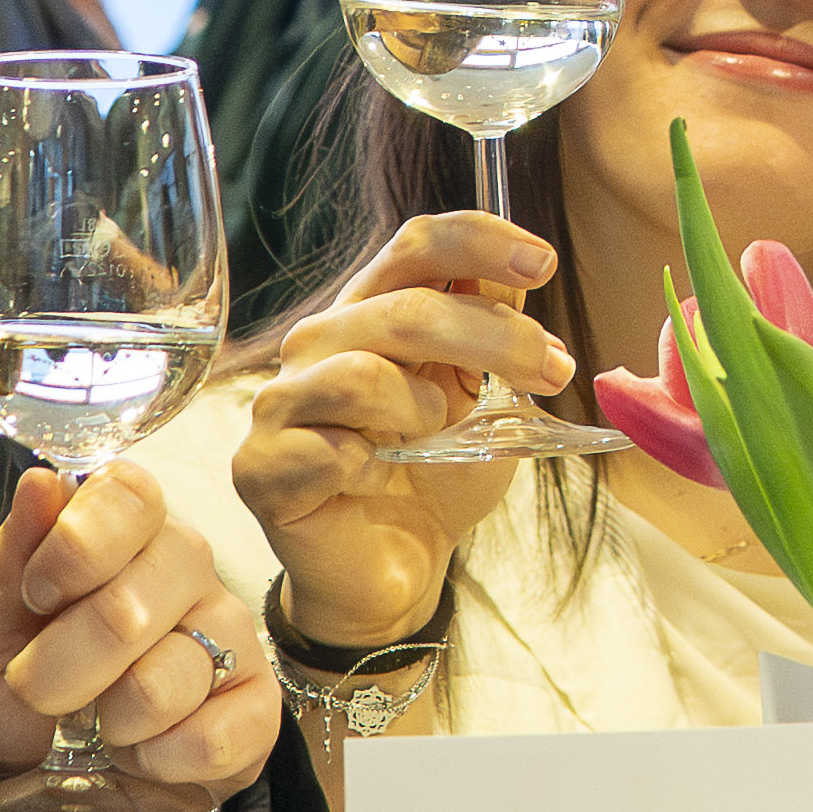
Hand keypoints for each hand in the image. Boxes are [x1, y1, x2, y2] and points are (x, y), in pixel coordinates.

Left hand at [0, 460, 278, 797]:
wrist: (22, 764)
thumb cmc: (5, 674)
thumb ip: (10, 553)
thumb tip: (43, 482)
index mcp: (125, 530)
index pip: (131, 496)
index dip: (78, 547)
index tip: (37, 594)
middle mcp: (187, 572)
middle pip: (134, 603)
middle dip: (63, 662)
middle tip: (36, 686)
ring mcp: (230, 639)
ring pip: (168, 679)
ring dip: (110, 721)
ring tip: (97, 723)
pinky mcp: (256, 713)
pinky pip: (216, 738)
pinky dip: (160, 760)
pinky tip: (142, 753)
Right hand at [231, 209, 569, 647]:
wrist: (393, 570)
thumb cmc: (433, 479)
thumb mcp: (484, 401)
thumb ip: (493, 337)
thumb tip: (521, 273)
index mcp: (371, 312)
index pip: (416, 246)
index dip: (478, 242)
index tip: (541, 262)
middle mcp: (318, 342)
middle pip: (405, 309)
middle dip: (493, 338)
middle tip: (552, 371)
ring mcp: (281, 402)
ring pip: (362, 375)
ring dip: (420, 410)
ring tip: (433, 437)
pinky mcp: (260, 466)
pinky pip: (329, 451)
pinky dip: (372, 469)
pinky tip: (375, 481)